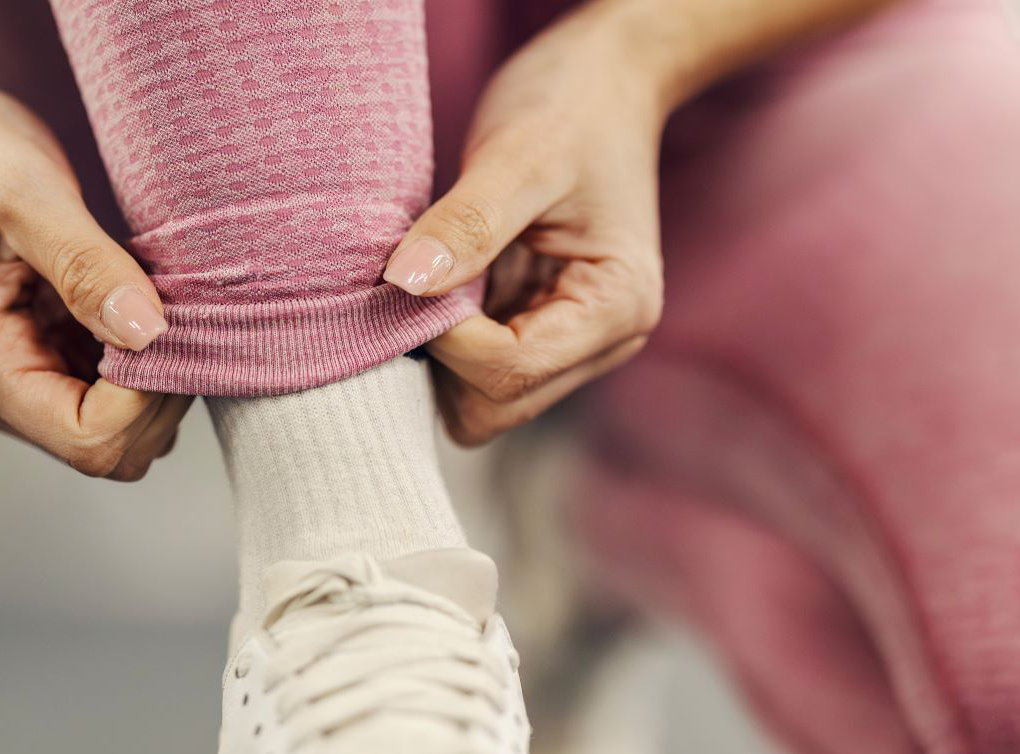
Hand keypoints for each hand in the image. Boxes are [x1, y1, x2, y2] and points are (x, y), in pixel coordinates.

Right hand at [0, 84, 190, 479]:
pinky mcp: (54, 363)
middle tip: (172, 310)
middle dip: (161, 392)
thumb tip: (147, 331)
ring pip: (128, 434)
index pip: (89, 439)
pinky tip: (145, 304)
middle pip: (115, 453)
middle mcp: (2, 394)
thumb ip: (85, 265)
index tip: (162, 324)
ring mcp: (29, 384)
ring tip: (155, 300)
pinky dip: (152, 364)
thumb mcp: (25, 193)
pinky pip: (123, 398)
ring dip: (161, 380)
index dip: (145, 397)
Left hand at [383, 3, 670, 444]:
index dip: (446, 338)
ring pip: (481, 400)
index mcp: (617, 308)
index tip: (412, 274)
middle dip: (444, 355)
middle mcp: (603, 342)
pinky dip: (446, 335)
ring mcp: (571, 342)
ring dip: (441, 350)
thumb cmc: (572, 106)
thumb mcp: (518, 154)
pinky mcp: (538, 328)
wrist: (604, 80)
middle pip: (496, 407)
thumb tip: (403, 284)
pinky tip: (442, 279)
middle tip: (418, 277)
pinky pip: (476, 367)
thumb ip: (466, 223)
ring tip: (434, 272)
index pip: (512, 372)